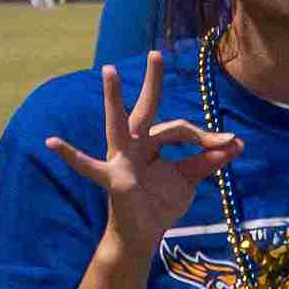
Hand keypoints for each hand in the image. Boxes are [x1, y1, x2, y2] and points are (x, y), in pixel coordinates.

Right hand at [49, 56, 232, 248]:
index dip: (207, 136)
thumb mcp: (189, 179)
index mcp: (152, 143)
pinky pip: (88, 166)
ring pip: (119, 123)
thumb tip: (237, 144)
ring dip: (114, 98)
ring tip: (110, 72)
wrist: (144, 234)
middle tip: (156, 54)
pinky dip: (70, 155)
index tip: (233, 143)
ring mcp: (121, 158)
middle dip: (152, 83)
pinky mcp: (112, 177)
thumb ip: (209, 161)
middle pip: (146, 109)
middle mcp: (135, 145)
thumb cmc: (161, 202)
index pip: (181, 129)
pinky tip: (51, 143)